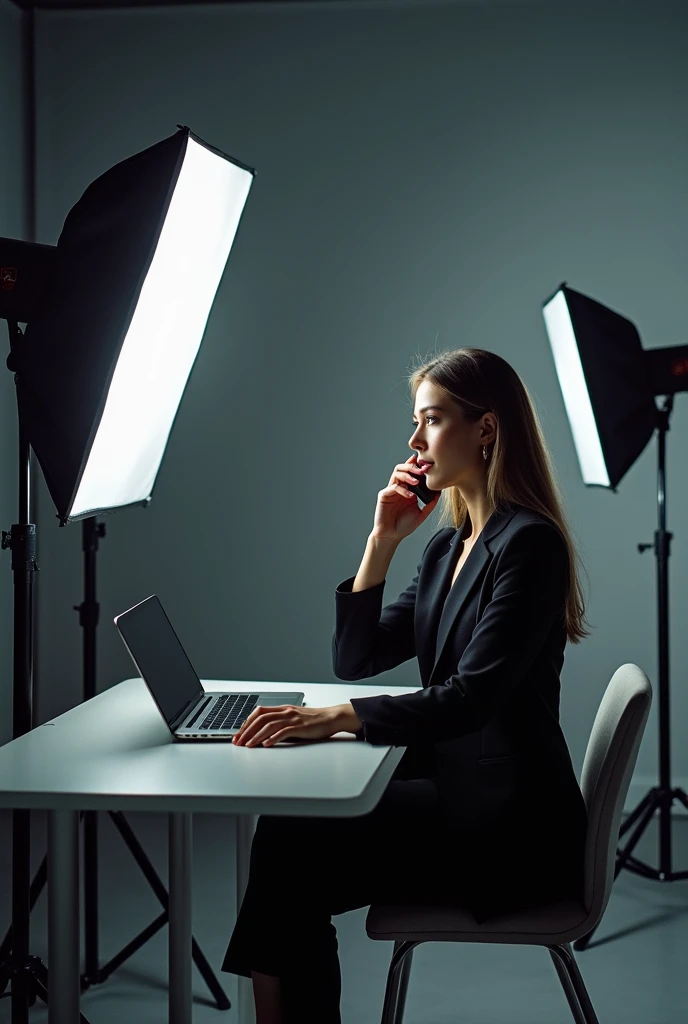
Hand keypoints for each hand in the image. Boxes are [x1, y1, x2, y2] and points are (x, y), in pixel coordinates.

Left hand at [232, 703, 359, 746]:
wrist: (332, 717)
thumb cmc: (314, 720)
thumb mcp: (294, 718)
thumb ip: (281, 723)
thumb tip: (264, 734)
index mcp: (282, 708)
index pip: (258, 713)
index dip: (246, 723)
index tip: (239, 734)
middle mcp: (285, 711)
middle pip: (260, 718)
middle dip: (247, 730)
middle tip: (238, 741)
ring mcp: (292, 718)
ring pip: (269, 725)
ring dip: (256, 736)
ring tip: (248, 745)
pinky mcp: (300, 727)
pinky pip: (283, 732)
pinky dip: (273, 738)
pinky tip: (266, 744)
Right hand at [371, 454, 439, 541]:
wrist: (392, 536)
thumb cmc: (404, 525)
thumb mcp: (422, 513)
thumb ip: (430, 503)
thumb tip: (439, 492)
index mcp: (408, 489)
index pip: (411, 472)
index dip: (418, 466)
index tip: (428, 465)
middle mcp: (399, 487)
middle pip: (403, 468)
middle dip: (413, 466)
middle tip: (422, 470)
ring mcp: (391, 490)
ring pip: (397, 474)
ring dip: (408, 475)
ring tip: (417, 481)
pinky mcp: (384, 495)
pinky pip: (393, 487)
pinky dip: (403, 489)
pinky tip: (411, 496)